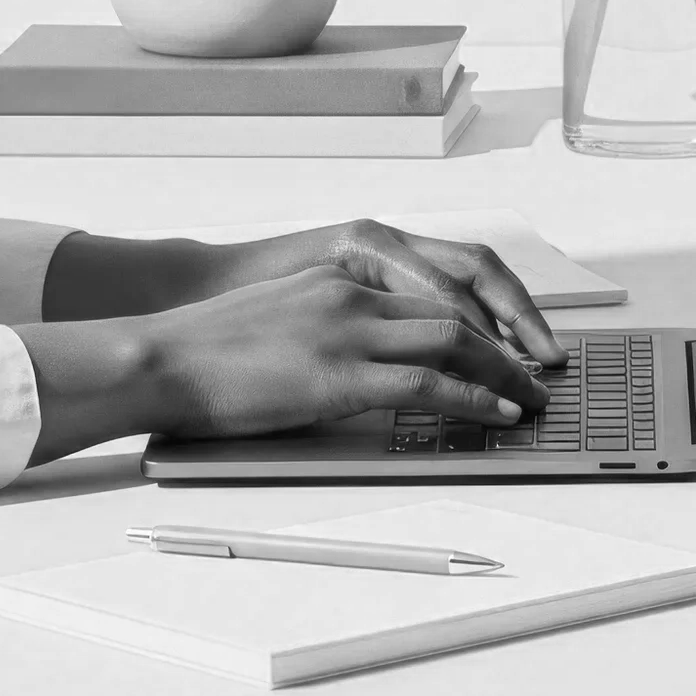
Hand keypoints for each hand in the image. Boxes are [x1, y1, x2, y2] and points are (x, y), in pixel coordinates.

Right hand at [18, 266, 550, 461]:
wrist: (156, 357)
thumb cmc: (203, 351)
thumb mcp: (278, 319)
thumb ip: (326, 327)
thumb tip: (360, 359)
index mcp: (341, 280)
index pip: (432, 290)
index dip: (481, 318)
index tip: (510, 341)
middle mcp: (355, 296)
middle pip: (458, 310)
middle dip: (508, 342)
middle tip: (539, 369)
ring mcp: (349, 333)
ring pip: (456, 340)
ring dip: (504, 371)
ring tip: (531, 397)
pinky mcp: (340, 375)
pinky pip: (428, 383)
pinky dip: (474, 399)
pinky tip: (498, 415)